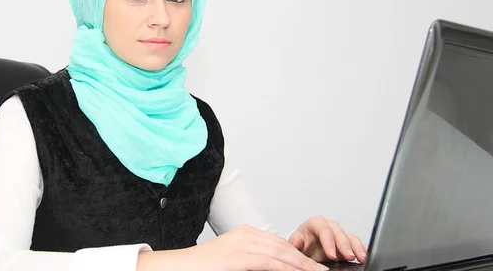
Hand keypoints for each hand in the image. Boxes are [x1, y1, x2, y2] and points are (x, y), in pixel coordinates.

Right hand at [137, 225, 329, 270]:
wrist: (180, 266)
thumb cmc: (204, 267)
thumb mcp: (232, 261)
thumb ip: (250, 262)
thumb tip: (271, 268)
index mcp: (245, 234)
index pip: (279, 243)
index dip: (298, 255)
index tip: (312, 265)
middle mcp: (246, 234)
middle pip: (284, 246)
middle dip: (305, 260)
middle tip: (322, 269)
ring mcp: (243, 243)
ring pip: (281, 253)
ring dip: (302, 265)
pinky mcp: (239, 256)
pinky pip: (269, 262)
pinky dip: (287, 268)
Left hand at [288, 216, 367, 263]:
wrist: (306, 249)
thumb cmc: (301, 244)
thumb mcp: (296, 241)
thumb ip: (296, 241)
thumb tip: (297, 241)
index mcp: (315, 223)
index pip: (323, 228)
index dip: (328, 241)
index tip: (331, 255)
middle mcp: (329, 226)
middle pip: (339, 232)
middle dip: (344, 245)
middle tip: (348, 256)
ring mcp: (339, 235)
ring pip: (351, 237)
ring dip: (357, 247)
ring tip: (361, 258)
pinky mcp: (347, 244)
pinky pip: (357, 244)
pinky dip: (363, 249)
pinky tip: (366, 255)